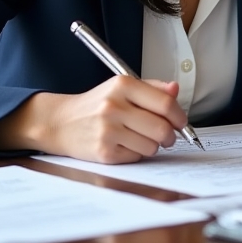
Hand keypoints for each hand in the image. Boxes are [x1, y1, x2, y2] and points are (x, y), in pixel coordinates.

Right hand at [0, 77, 188, 163]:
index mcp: (123, 85)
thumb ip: (152, 88)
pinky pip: (136, 157)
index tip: (181, 122)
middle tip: (168, 136)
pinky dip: (137, 153)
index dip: (179, 116)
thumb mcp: (122, 88)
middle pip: (161, 128)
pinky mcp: (103, 152)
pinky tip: (126, 145)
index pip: (165, 103)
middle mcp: (114, 106)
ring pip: (151, 146)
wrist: (60, 122)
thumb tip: (175, 90)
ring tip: (141, 138)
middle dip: (171, 136)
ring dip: (153, 146)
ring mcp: (108, 130)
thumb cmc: (96, 105)